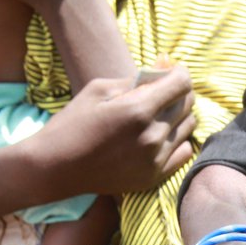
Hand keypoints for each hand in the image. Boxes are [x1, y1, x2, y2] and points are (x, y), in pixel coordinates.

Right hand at [34, 71, 195, 195]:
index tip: (169, 70)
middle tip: (160, 91)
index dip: (178, 72)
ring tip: (157, 114)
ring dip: (178, 116)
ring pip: (188, 127)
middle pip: (187, 104)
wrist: (57, 167)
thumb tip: (164, 68)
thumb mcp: (99, 88)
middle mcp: (152, 136)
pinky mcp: (154, 177)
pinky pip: (184, 152)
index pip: (182, 83)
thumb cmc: (73, 123)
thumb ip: (136, 79)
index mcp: (138, 110)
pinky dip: (178, 140)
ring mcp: (155, 160)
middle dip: (178, 92)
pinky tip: (160, 137)